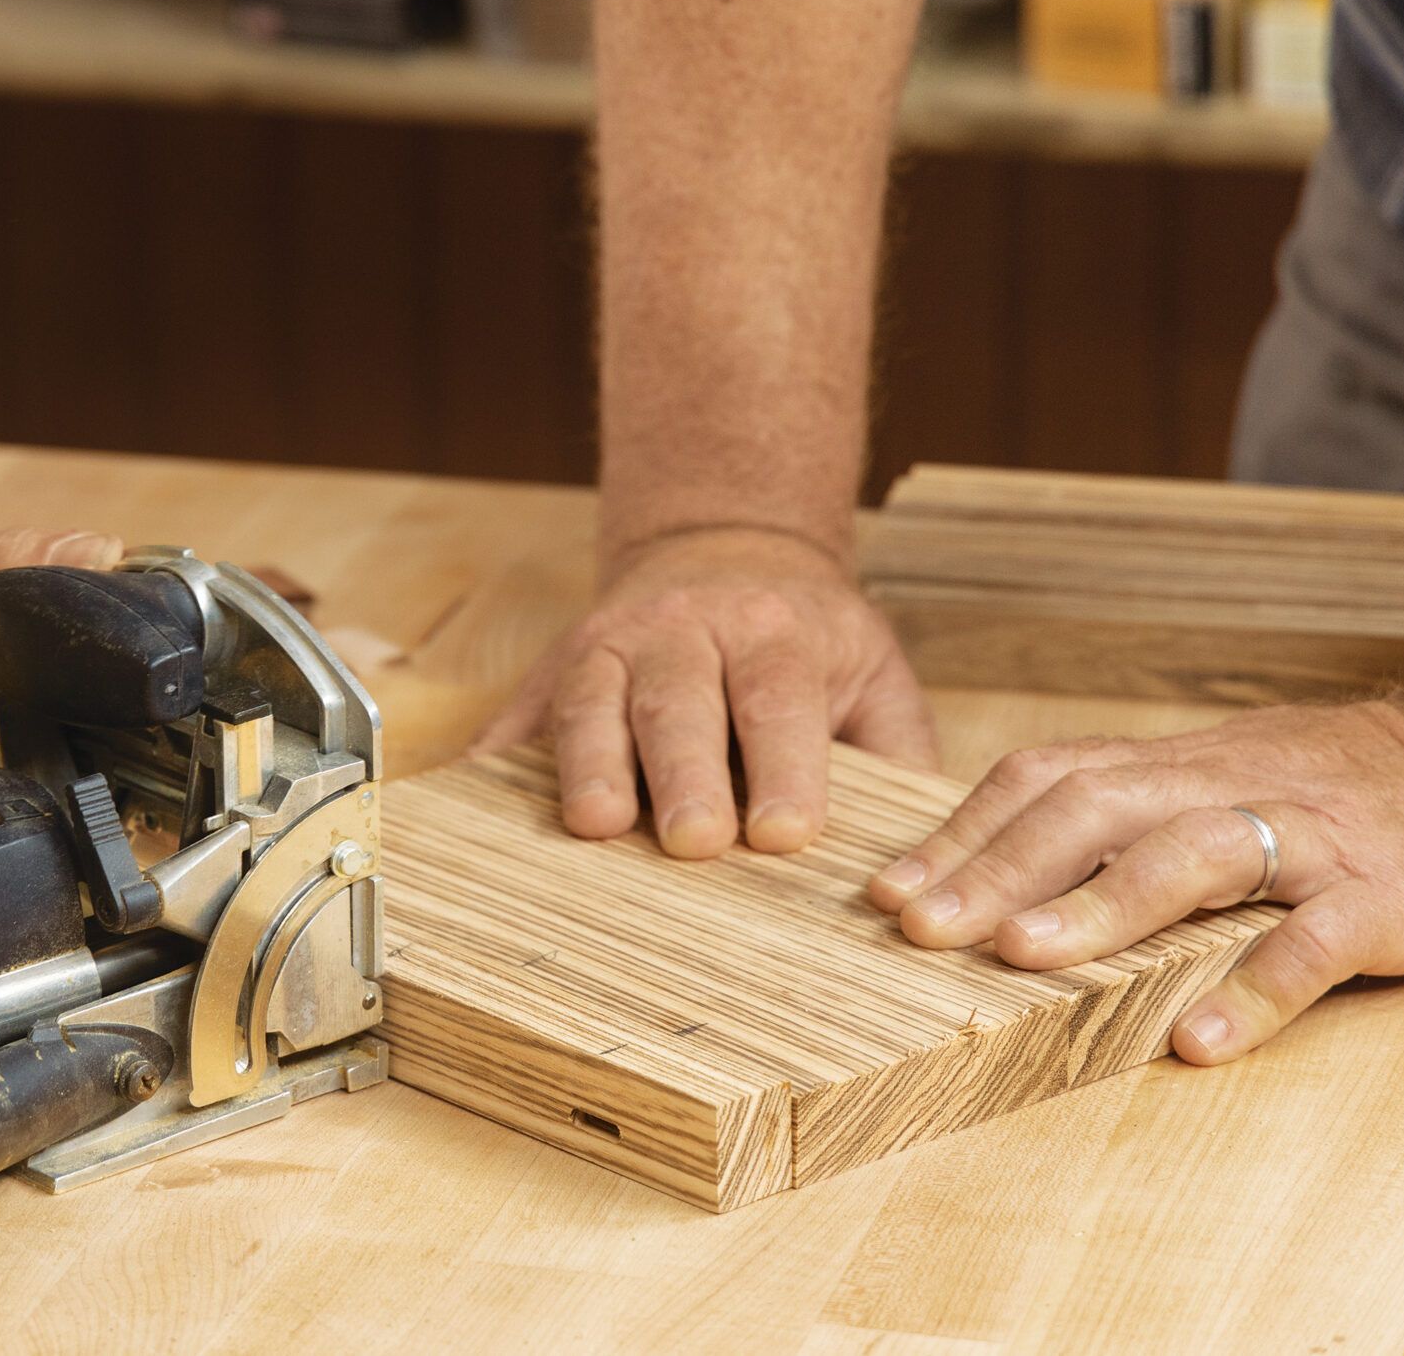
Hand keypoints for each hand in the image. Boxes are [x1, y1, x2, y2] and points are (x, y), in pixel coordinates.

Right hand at [478, 525, 936, 856]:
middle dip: (684, 772)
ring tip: (593, 825)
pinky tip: (478, 803)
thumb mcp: (875, 670)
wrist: (721, 548)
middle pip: (680, 701)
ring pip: (593, 700)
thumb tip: (925, 854)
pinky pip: (519, 715)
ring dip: (591, 762)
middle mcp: (685, 629)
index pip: (779, 699)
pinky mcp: (550, 671)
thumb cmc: (808, 641)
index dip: (784, 765)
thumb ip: (898, 753)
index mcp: (775, 632)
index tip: (785, 835)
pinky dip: (497, 757)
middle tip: (693, 842)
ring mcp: (608, 643)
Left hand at [868, 701, 1403, 1063]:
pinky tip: (1199, 1041)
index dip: (964, 830)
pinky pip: (1317, 937)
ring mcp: (1312, 835)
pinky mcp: (1389, 893)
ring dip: (1097, 908)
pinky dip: (1256, 986)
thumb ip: (1138, 812)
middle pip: (1092, 807)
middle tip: (919, 931)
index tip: (887, 889)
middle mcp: (1232, 783)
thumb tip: (1012, 864)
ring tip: (1021, 961)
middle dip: (996, 868)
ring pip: (1191, 852)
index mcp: (1184, 762)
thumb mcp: (1232, 780)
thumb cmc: (1352, 791)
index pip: (1050, 778)